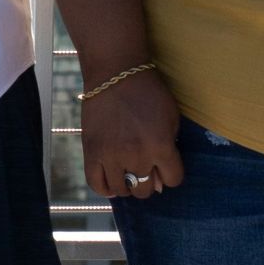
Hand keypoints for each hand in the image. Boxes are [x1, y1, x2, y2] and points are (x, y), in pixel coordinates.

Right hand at [80, 67, 186, 202]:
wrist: (115, 74)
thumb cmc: (149, 92)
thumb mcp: (172, 117)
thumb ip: (170, 149)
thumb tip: (159, 183)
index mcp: (160, 146)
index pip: (172, 179)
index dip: (171, 174)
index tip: (165, 166)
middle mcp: (136, 155)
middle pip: (146, 189)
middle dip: (149, 181)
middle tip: (145, 168)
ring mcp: (111, 156)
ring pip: (122, 190)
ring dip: (128, 185)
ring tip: (128, 172)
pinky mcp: (91, 152)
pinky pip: (96, 184)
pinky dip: (105, 188)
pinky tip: (111, 182)